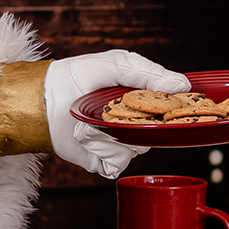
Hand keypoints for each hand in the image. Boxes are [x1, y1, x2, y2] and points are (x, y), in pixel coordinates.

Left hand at [43, 50, 191, 178]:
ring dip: (117, 133)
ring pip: (137, 149)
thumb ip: (149, 73)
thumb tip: (182, 85)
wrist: (45, 97)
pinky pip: (116, 163)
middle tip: (119, 107)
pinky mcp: (101, 159)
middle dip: (141, 122)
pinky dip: (104, 150)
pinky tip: (89, 135)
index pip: (170, 110)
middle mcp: (133, 124)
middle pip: (157, 133)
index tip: (175, 104)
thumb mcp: (117, 64)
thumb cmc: (80, 75)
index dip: (175, 109)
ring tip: (95, 118)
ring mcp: (118, 142)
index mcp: (141, 101)